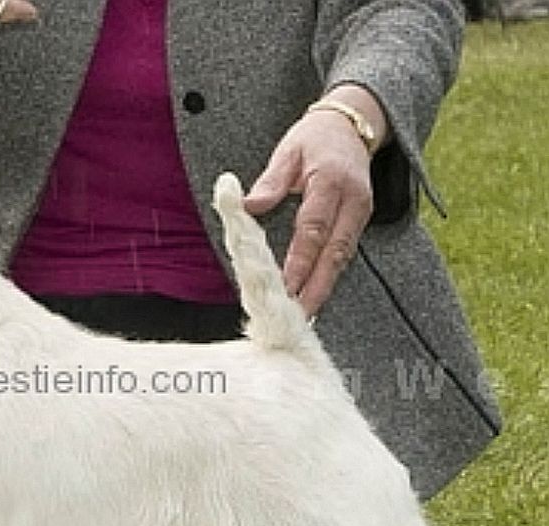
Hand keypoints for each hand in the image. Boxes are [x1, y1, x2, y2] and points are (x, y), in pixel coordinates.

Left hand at [244, 85, 387, 316]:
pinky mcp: (361, 221)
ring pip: (342, 258)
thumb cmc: (314, 138)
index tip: (285, 287)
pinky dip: (329, 275)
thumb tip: (248, 205)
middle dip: (316, 287)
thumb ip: (270, 181)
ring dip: (324, 287)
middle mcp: (353, 201)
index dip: (299, 262)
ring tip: (305, 315)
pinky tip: (314, 295)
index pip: (313, 230)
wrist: (353, 124)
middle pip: (334, 253)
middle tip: (298, 317)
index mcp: (331, 183)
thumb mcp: (288, 150)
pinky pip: (344, 253)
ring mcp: (360, 213)